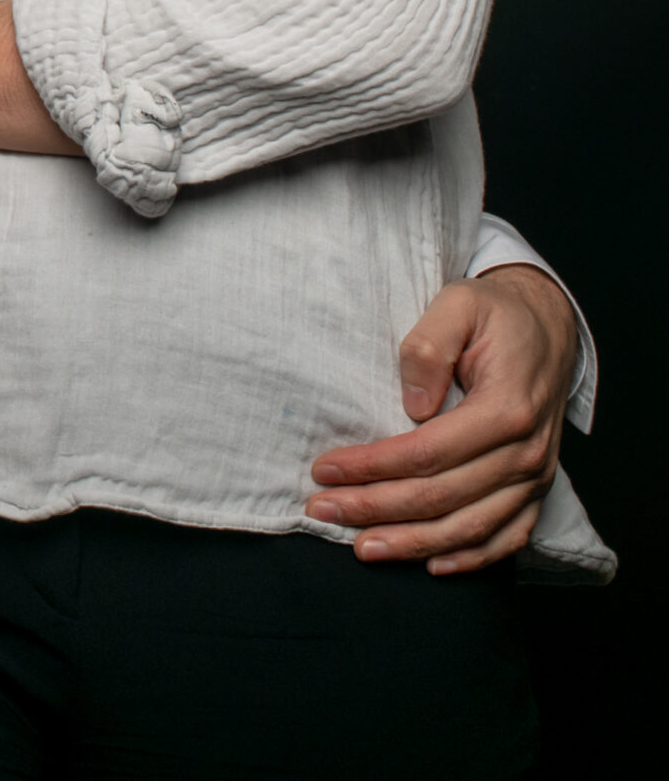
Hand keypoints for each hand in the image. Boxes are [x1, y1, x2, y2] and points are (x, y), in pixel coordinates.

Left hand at [305, 265, 577, 572]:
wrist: (547, 329)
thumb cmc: (495, 316)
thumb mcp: (458, 305)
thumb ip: (429, 346)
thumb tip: (411, 403)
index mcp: (506, 409)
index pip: (427, 452)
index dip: (372, 466)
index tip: (323, 469)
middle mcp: (525, 453)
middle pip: (441, 496)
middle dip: (376, 508)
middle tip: (322, 511)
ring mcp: (535, 477)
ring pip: (471, 526)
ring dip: (413, 543)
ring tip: (362, 547)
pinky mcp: (536, 489)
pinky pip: (508, 537)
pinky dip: (470, 558)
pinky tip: (430, 565)